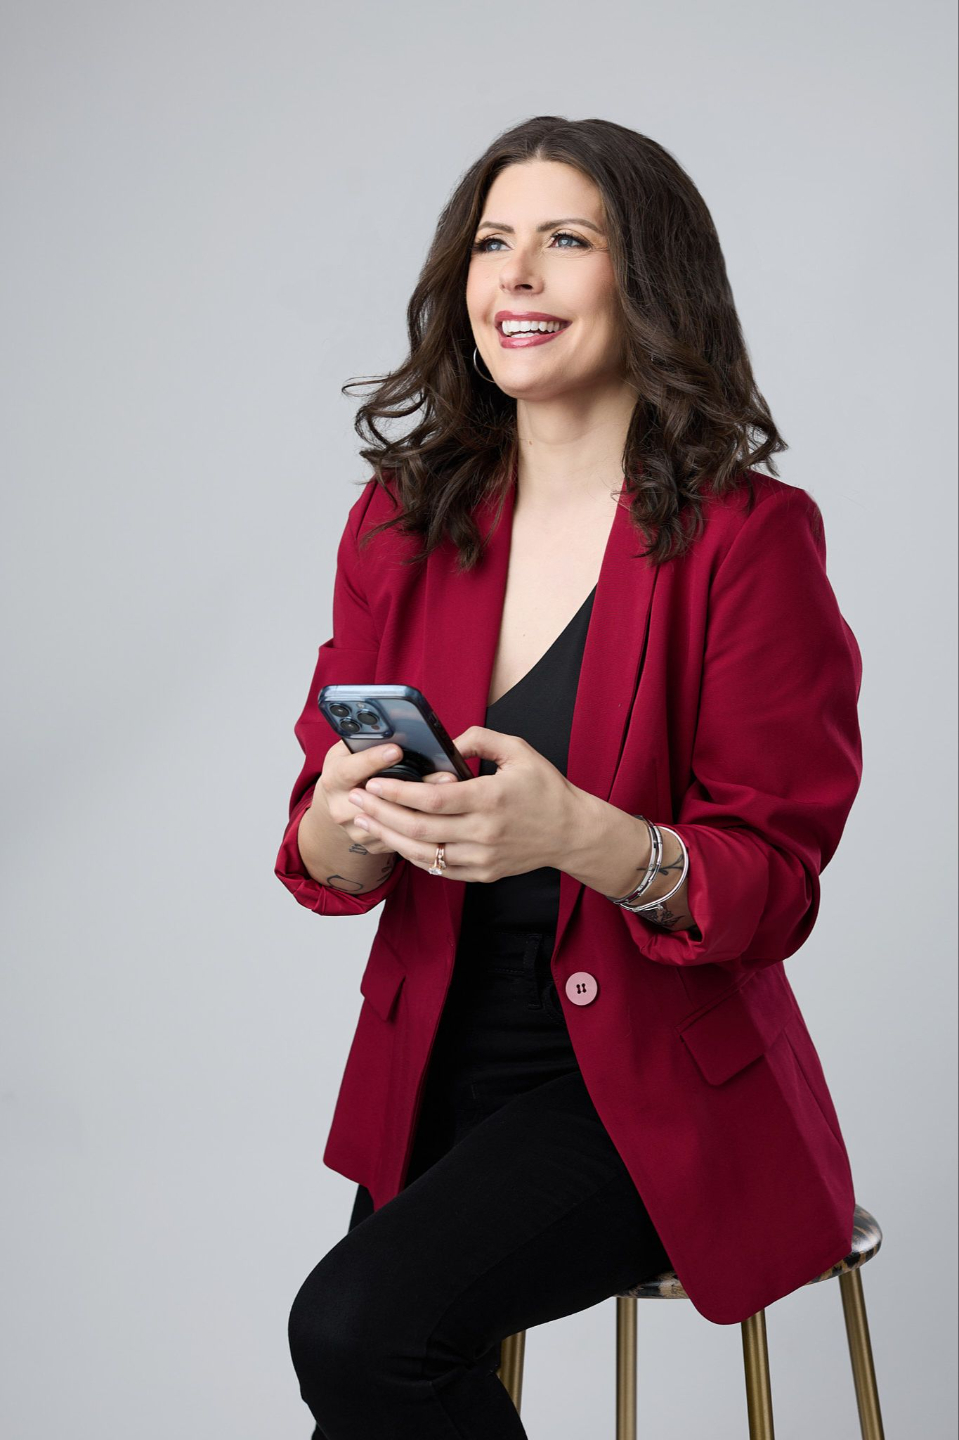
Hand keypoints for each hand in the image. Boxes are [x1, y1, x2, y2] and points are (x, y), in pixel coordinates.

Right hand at [317, 739, 454, 853]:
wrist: (338, 804)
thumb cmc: (350, 768)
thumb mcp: (349, 750)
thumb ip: (366, 740)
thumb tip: (399, 729)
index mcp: (334, 778)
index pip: (352, 770)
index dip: (374, 760)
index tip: (396, 750)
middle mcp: (341, 808)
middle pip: (380, 801)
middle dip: (415, 789)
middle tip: (446, 776)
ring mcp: (357, 830)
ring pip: (396, 823)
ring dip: (427, 810)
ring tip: (454, 794)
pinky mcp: (373, 844)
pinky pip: (402, 837)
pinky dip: (425, 826)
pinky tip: (448, 813)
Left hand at [342, 726, 574, 880]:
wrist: (572, 833)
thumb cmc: (545, 788)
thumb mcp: (519, 750)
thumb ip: (480, 739)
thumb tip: (445, 741)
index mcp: (490, 798)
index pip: (432, 798)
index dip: (397, 792)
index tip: (372, 783)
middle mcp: (483, 832)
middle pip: (418, 828)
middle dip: (380, 813)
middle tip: (355, 800)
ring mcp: (482, 857)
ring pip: (422, 853)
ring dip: (388, 837)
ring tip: (364, 821)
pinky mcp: (482, 873)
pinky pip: (438, 868)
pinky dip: (412, 855)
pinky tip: (395, 840)